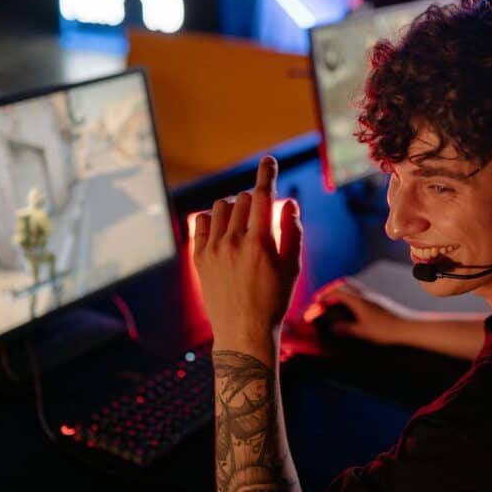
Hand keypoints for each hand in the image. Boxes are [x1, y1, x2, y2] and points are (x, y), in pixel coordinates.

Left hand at [193, 157, 302, 347]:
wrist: (244, 330)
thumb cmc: (274, 300)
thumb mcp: (292, 268)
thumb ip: (292, 232)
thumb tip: (289, 203)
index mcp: (260, 243)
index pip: (262, 196)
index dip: (267, 174)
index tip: (269, 160)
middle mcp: (234, 242)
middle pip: (242, 199)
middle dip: (254, 201)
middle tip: (260, 219)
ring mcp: (214, 249)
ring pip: (221, 207)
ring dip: (233, 207)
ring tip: (241, 224)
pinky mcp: (199, 257)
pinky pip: (202, 222)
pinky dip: (213, 218)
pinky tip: (222, 230)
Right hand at [306, 278, 404, 344]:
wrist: (407, 326)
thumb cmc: (386, 330)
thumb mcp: (363, 331)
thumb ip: (347, 328)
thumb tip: (334, 327)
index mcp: (359, 301)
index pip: (338, 291)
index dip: (325, 294)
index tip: (317, 300)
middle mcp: (365, 295)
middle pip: (345, 284)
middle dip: (332, 289)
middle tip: (324, 298)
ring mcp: (373, 297)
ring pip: (354, 287)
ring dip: (342, 291)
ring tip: (336, 302)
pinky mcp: (379, 301)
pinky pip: (361, 293)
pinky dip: (351, 296)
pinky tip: (352, 307)